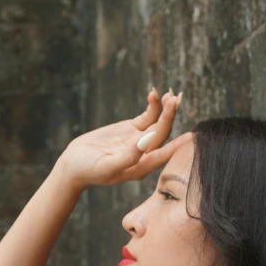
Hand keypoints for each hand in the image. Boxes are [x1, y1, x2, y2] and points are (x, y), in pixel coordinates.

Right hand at [54, 89, 192, 191]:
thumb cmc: (88, 170)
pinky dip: (152, 106)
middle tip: (175, 99)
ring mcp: (139, 140)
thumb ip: (128, 156)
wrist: (73, 165)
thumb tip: (147, 141)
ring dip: (164, 109)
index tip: (191, 136)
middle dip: (169, 116)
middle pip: (162, 134)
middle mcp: (144, 154)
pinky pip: (147, 116)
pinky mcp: (131, 129)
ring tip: (170, 94)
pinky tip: (154, 94)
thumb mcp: (107, 166)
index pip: (163, 155)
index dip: (178, 145)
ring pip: (157, 123)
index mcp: (141, 167)